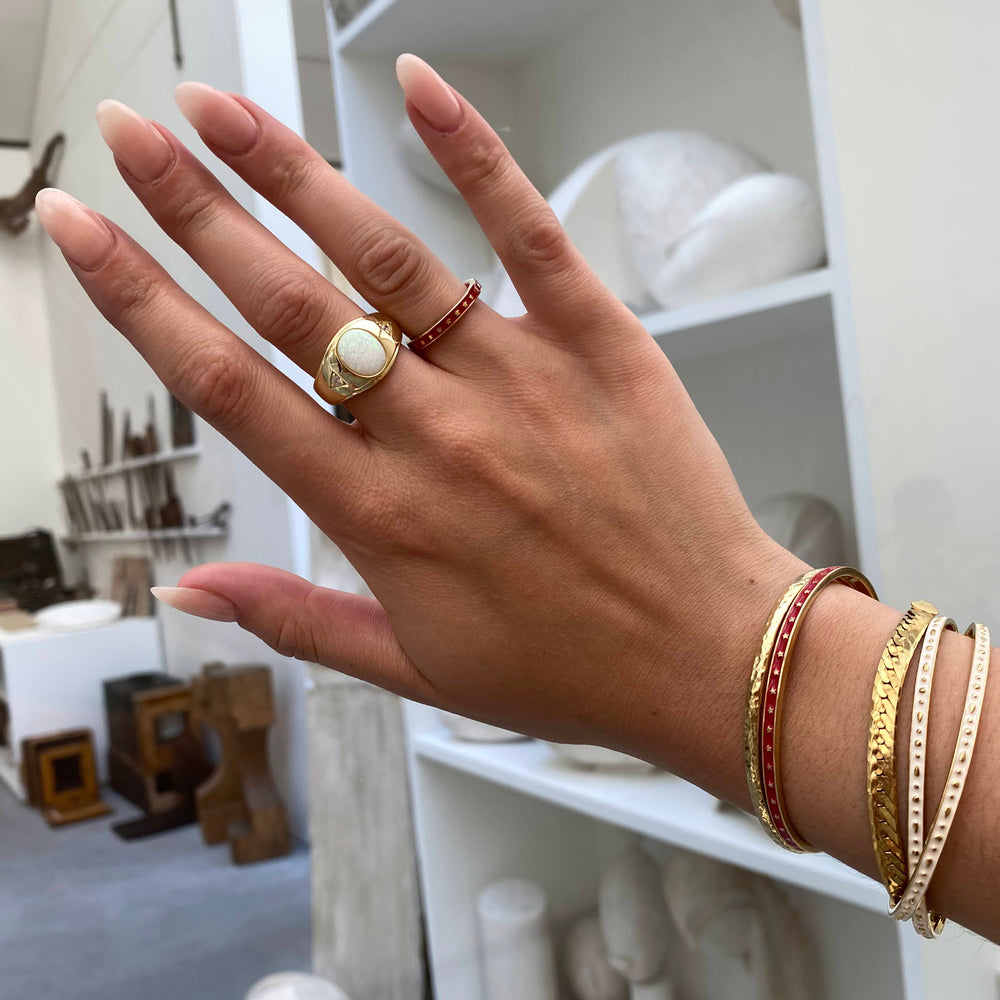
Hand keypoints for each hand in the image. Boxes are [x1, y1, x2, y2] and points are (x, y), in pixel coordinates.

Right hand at [35, 55, 802, 789]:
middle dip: (192, 208)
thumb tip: (187, 594)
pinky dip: (473, 152)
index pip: (230, 389)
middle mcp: (434, 438)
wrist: (704, 653)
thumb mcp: (413, 669)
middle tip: (131, 133)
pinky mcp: (597, 342)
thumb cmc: (565, 668)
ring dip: (293, 172)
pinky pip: (527, 232)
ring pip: (385, 256)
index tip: (83, 237)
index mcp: (378, 517)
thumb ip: (295, 619)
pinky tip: (417, 84)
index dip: (141, 304)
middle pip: (288, 303)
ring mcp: (518, 380)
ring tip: (222, 110)